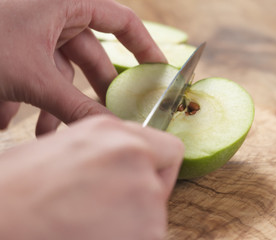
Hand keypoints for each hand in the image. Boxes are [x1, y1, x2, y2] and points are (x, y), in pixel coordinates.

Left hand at [0, 0, 165, 134]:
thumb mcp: (35, 78)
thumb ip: (76, 106)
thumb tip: (111, 129)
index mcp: (67, 3)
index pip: (123, 21)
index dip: (145, 48)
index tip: (159, 73)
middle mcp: (55, 14)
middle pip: (94, 54)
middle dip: (98, 91)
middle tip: (114, 116)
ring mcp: (35, 30)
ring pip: (63, 71)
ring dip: (58, 105)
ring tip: (55, 133)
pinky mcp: (19, 47)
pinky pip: (38, 74)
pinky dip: (34, 100)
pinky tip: (20, 124)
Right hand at [0, 115, 183, 239]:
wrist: (0, 221)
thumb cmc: (11, 192)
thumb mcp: (59, 152)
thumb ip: (100, 154)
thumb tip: (116, 168)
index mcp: (110, 131)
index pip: (166, 148)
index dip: (155, 168)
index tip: (142, 181)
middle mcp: (133, 154)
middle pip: (161, 182)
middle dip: (144, 197)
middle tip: (110, 212)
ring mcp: (143, 191)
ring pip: (156, 214)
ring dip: (132, 224)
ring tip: (90, 228)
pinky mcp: (147, 230)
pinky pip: (148, 237)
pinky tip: (93, 238)